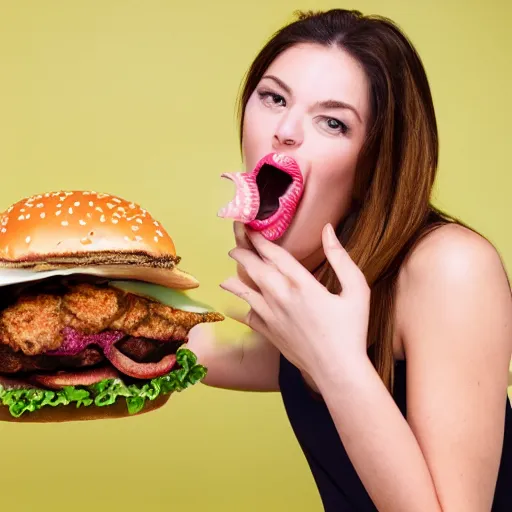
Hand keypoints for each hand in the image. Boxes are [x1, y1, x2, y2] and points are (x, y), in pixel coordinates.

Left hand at [220, 223, 370, 378]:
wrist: (337, 370)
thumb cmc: (351, 330)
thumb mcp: (356, 290)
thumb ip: (341, 258)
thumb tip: (328, 230)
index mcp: (302, 284)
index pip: (274, 254)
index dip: (260, 240)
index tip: (251, 230)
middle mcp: (281, 297)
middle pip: (254, 269)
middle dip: (242, 254)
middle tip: (234, 247)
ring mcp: (271, 316)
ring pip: (245, 292)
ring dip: (234, 281)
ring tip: (226, 278)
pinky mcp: (269, 333)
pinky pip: (249, 317)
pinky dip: (242, 310)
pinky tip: (240, 309)